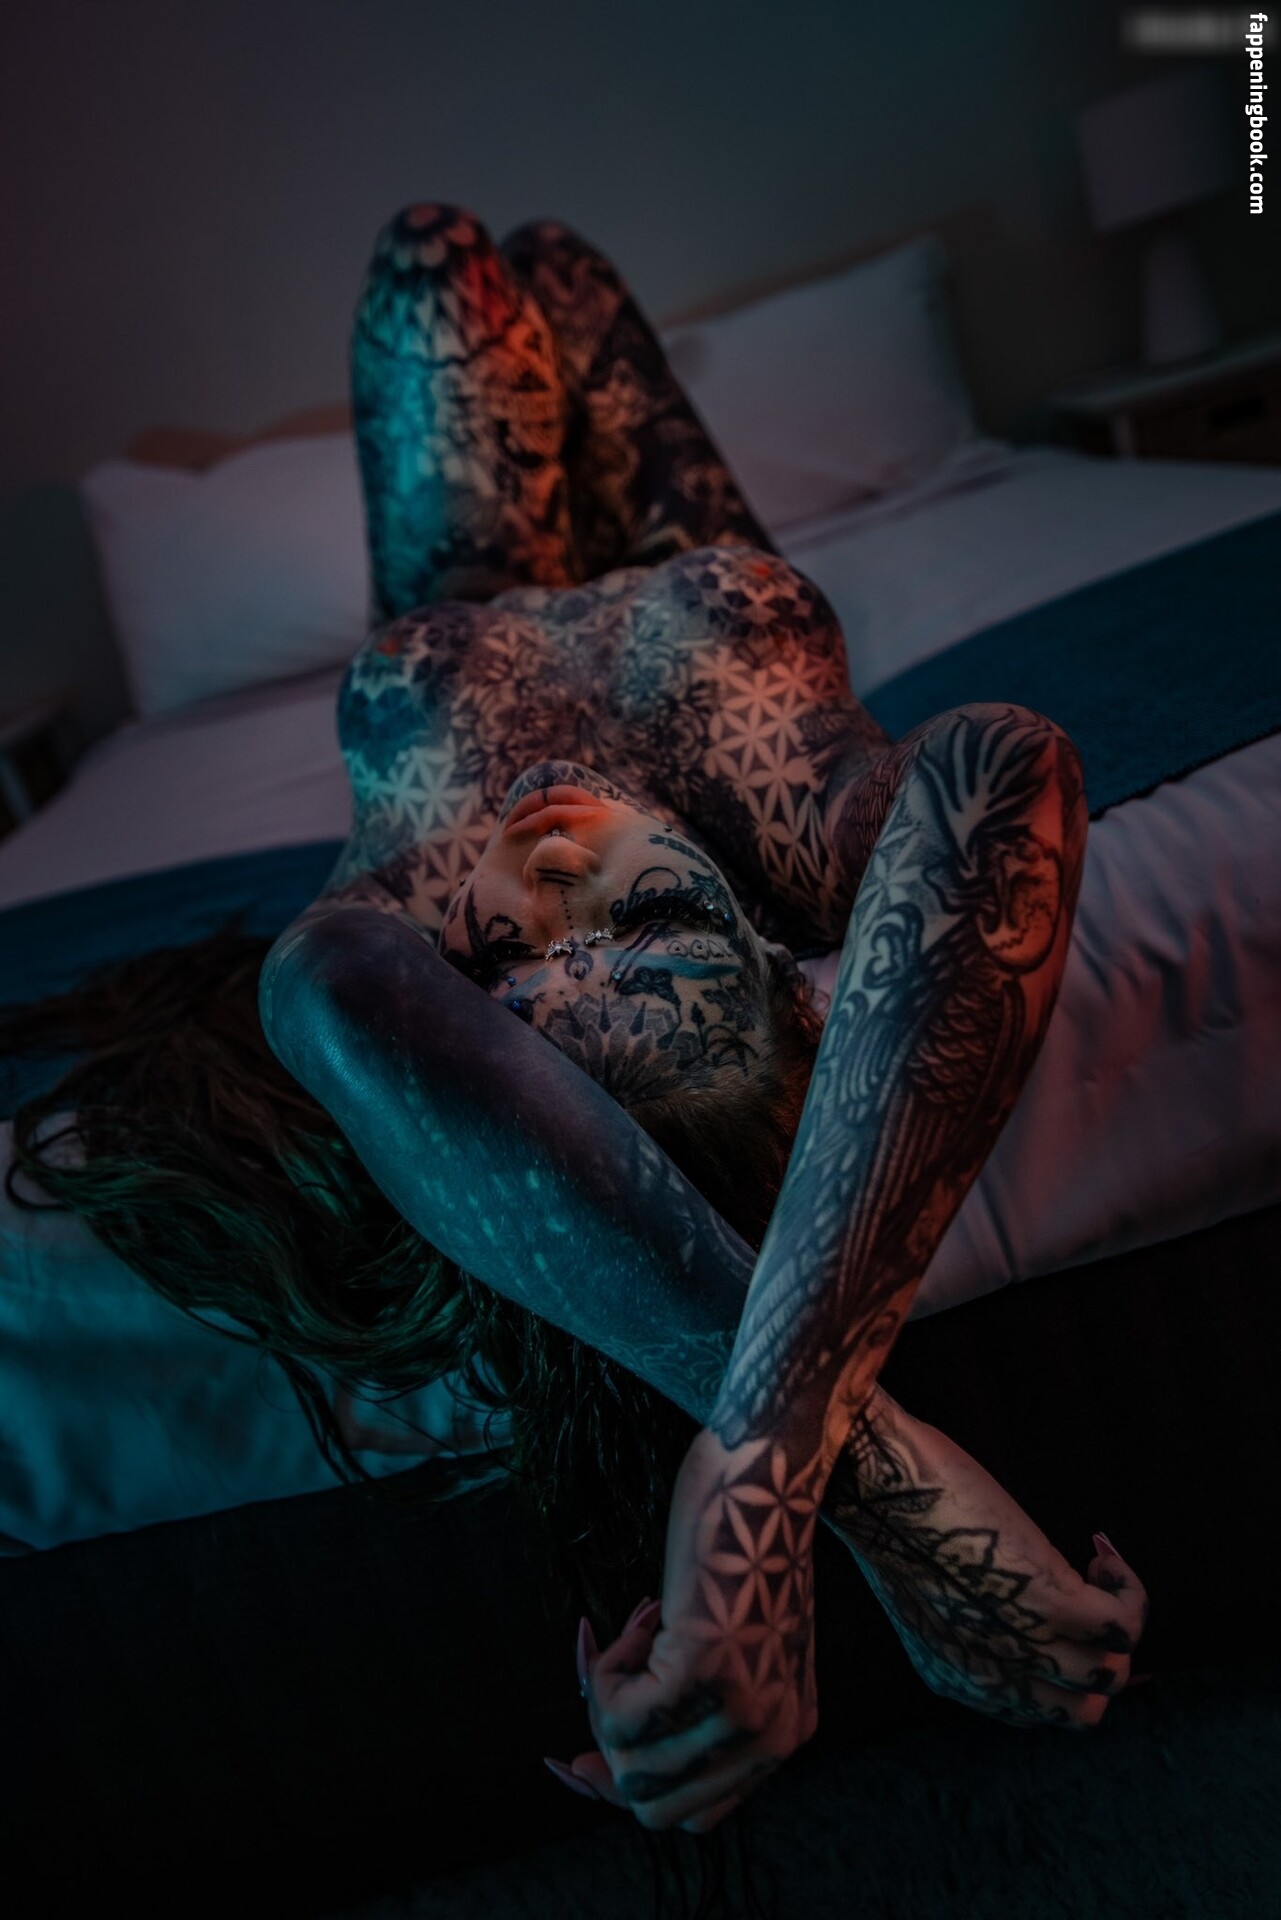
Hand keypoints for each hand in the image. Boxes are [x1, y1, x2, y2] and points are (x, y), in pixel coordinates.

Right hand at [544, 1426, 821, 1831]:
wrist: (766, 1476)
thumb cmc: (737, 1545)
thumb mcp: (728, 1648)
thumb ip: (682, 1712)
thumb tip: (587, 1769)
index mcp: (787, 1735)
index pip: (691, 1815)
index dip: (628, 1786)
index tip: (581, 1752)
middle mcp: (773, 1737)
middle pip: (653, 1807)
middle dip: (609, 1745)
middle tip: (609, 1668)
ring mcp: (743, 1709)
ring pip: (628, 1767)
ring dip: (606, 1698)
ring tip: (636, 1630)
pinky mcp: (704, 1670)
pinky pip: (617, 1713)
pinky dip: (607, 1666)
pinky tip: (643, 1615)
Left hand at [823, 1395, 1150, 1727]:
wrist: (871, 1479)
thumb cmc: (890, 1507)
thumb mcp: (926, 1581)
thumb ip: (964, 1606)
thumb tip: (1008, 1587)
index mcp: (953, 1675)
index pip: (1032, 1711)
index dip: (1063, 1669)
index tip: (1069, 1614)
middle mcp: (989, 1675)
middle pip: (1079, 1712)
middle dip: (1097, 1656)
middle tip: (1089, 1595)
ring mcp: (1020, 1643)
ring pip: (1110, 1676)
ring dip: (1118, 1621)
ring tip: (1095, 1567)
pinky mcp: (1048, 1601)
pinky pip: (1122, 1626)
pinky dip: (1126, 1587)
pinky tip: (1098, 1547)